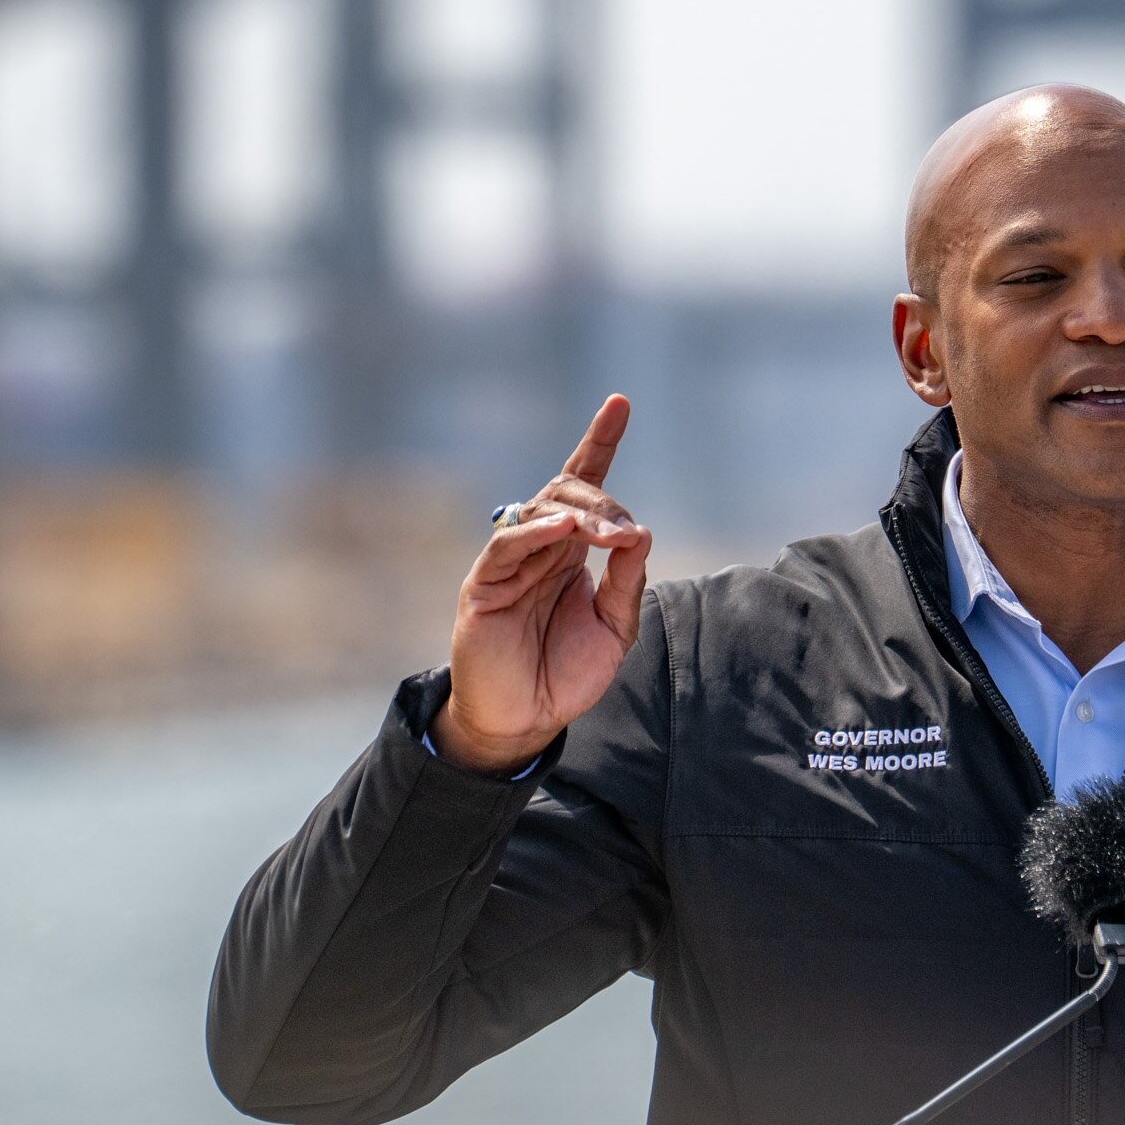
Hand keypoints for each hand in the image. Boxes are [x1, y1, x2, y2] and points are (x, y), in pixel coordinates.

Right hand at [429, 395, 653, 774]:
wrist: (525, 721)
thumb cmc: (567, 673)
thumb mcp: (615, 627)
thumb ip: (627, 582)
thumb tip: (640, 533)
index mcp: (571, 552)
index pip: (585, 485)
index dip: (600, 443)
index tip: (620, 403)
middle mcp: (540, 548)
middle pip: (569, 492)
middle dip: (605, 503)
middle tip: (626, 535)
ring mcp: (510, 563)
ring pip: (541, 511)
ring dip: (581, 515)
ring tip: (609, 535)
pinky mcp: (484, 585)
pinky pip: (507, 545)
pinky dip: (537, 532)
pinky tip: (566, 530)